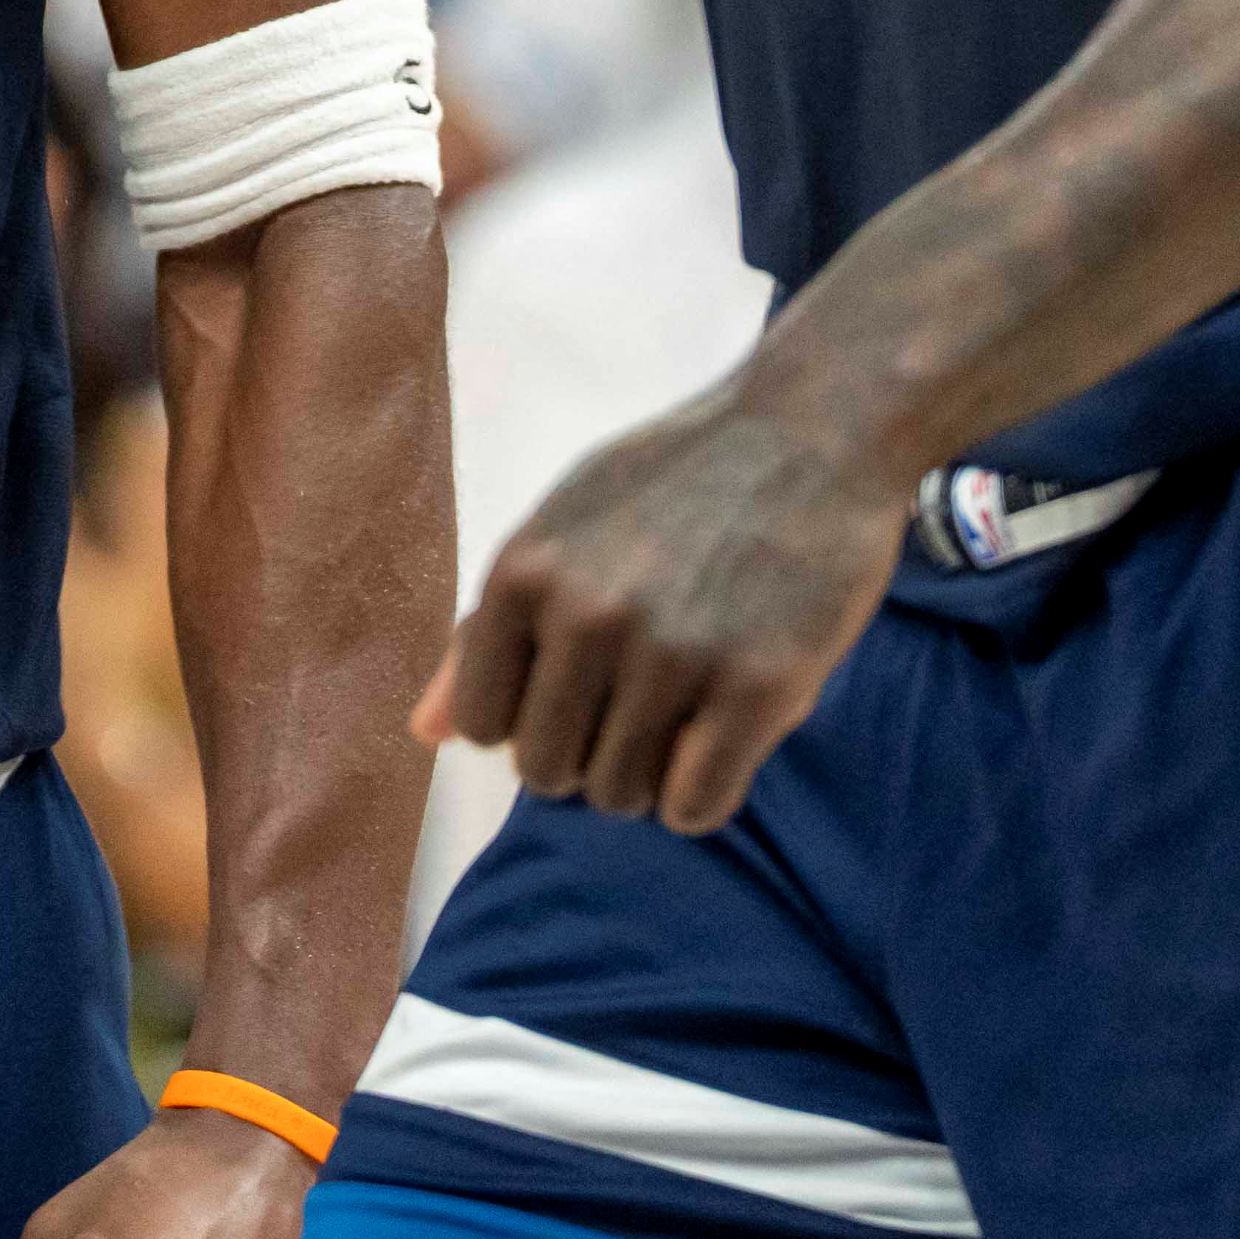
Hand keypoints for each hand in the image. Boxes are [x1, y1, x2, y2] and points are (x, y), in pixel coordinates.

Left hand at [417, 381, 899, 833]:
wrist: (814, 430)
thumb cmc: (676, 480)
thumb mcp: (562, 525)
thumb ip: (486, 630)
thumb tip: (425, 733)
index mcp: (523, 572)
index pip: (482, 726)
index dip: (530, 718)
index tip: (581, 683)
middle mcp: (586, 615)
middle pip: (549, 773)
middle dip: (591, 753)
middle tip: (643, 699)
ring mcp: (673, 653)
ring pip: (621, 798)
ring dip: (652, 774)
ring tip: (688, 705)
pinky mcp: (757, 687)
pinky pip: (694, 809)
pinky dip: (704, 792)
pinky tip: (726, 735)